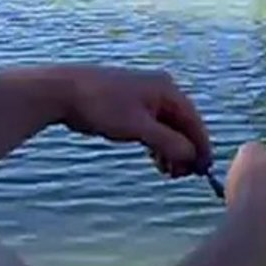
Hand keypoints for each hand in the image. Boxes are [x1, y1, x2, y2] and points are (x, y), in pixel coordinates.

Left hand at [59, 66, 211, 177]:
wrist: (61, 91)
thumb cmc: (101, 105)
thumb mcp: (138, 127)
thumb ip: (168, 142)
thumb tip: (192, 157)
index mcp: (167, 90)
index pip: (194, 121)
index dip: (201, 146)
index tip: (204, 170)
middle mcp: (161, 90)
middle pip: (183, 125)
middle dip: (184, 151)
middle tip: (181, 175)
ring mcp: (145, 97)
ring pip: (168, 127)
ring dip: (171, 150)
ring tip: (167, 171)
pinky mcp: (130, 105)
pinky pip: (153, 127)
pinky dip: (157, 143)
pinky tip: (155, 159)